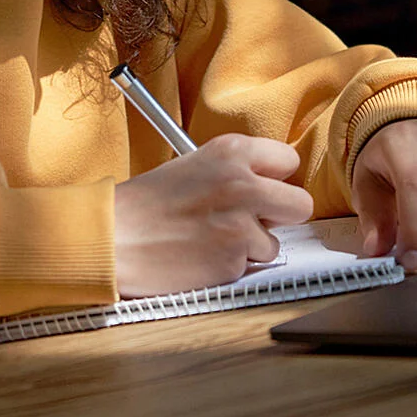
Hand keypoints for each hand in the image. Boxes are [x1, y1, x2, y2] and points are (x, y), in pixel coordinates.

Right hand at [114, 133, 313, 297]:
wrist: (115, 238)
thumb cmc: (147, 203)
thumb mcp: (193, 165)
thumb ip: (235, 170)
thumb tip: (270, 185)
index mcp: (231, 151)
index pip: (288, 160)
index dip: (275, 177)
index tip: (263, 186)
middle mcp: (242, 183)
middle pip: (301, 203)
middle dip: (281, 215)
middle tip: (256, 218)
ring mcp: (241, 224)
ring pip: (275, 242)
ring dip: (251, 245)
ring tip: (213, 238)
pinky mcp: (234, 260)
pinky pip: (250, 265)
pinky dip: (231, 264)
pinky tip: (203, 255)